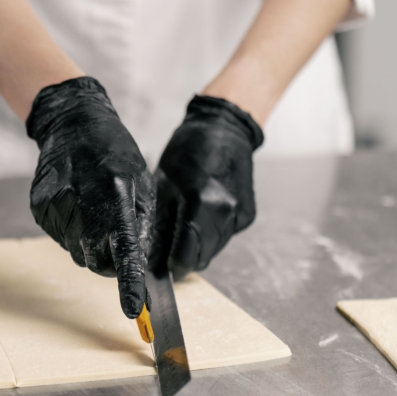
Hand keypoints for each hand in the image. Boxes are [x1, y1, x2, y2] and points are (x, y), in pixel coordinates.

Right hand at [26, 77, 155, 317]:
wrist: (72, 125)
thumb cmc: (114, 153)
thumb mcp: (142, 182)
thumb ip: (142, 223)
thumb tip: (139, 261)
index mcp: (116, 196)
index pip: (124, 250)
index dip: (129, 283)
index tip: (134, 309)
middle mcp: (83, 204)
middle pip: (95, 261)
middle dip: (108, 260)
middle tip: (113, 235)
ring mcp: (56, 207)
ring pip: (76, 252)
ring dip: (88, 243)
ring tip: (92, 209)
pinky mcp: (39, 208)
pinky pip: (59, 238)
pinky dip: (70, 231)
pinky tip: (75, 205)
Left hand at [150, 95, 262, 279]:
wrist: (225, 129)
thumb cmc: (188, 151)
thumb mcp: (162, 183)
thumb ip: (157, 224)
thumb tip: (149, 258)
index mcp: (201, 202)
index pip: (186, 256)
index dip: (172, 266)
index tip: (162, 266)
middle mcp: (226, 213)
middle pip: (202, 258)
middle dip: (183, 259)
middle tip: (168, 248)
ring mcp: (240, 216)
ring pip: (214, 251)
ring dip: (198, 248)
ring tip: (184, 227)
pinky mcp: (248, 216)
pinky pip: (225, 238)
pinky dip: (211, 235)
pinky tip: (203, 216)